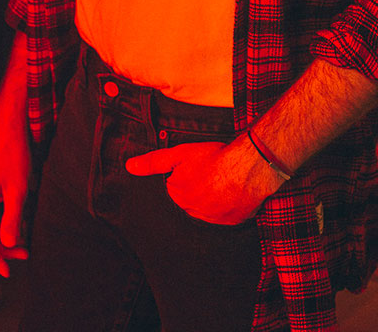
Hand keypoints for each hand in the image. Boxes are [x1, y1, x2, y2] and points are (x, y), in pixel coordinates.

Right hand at [0, 119, 31, 276]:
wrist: (9, 125)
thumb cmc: (13, 154)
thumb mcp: (17, 189)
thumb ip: (12, 219)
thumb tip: (8, 244)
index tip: (8, 271)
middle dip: (2, 249)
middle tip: (24, 255)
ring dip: (6, 236)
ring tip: (25, 244)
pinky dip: (6, 223)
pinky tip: (21, 224)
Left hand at [126, 138, 281, 224]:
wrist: (248, 168)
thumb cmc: (213, 158)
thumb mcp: (180, 154)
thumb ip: (154, 162)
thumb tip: (129, 167)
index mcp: (178, 197)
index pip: (175, 190)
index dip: (184, 177)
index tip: (195, 169)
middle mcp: (193, 213)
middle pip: (190, 201)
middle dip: (196, 189)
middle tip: (209, 174)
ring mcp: (214, 220)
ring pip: (207, 210)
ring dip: (212, 199)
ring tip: (221, 182)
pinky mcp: (232, 223)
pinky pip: (225, 216)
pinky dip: (227, 206)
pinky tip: (232, 193)